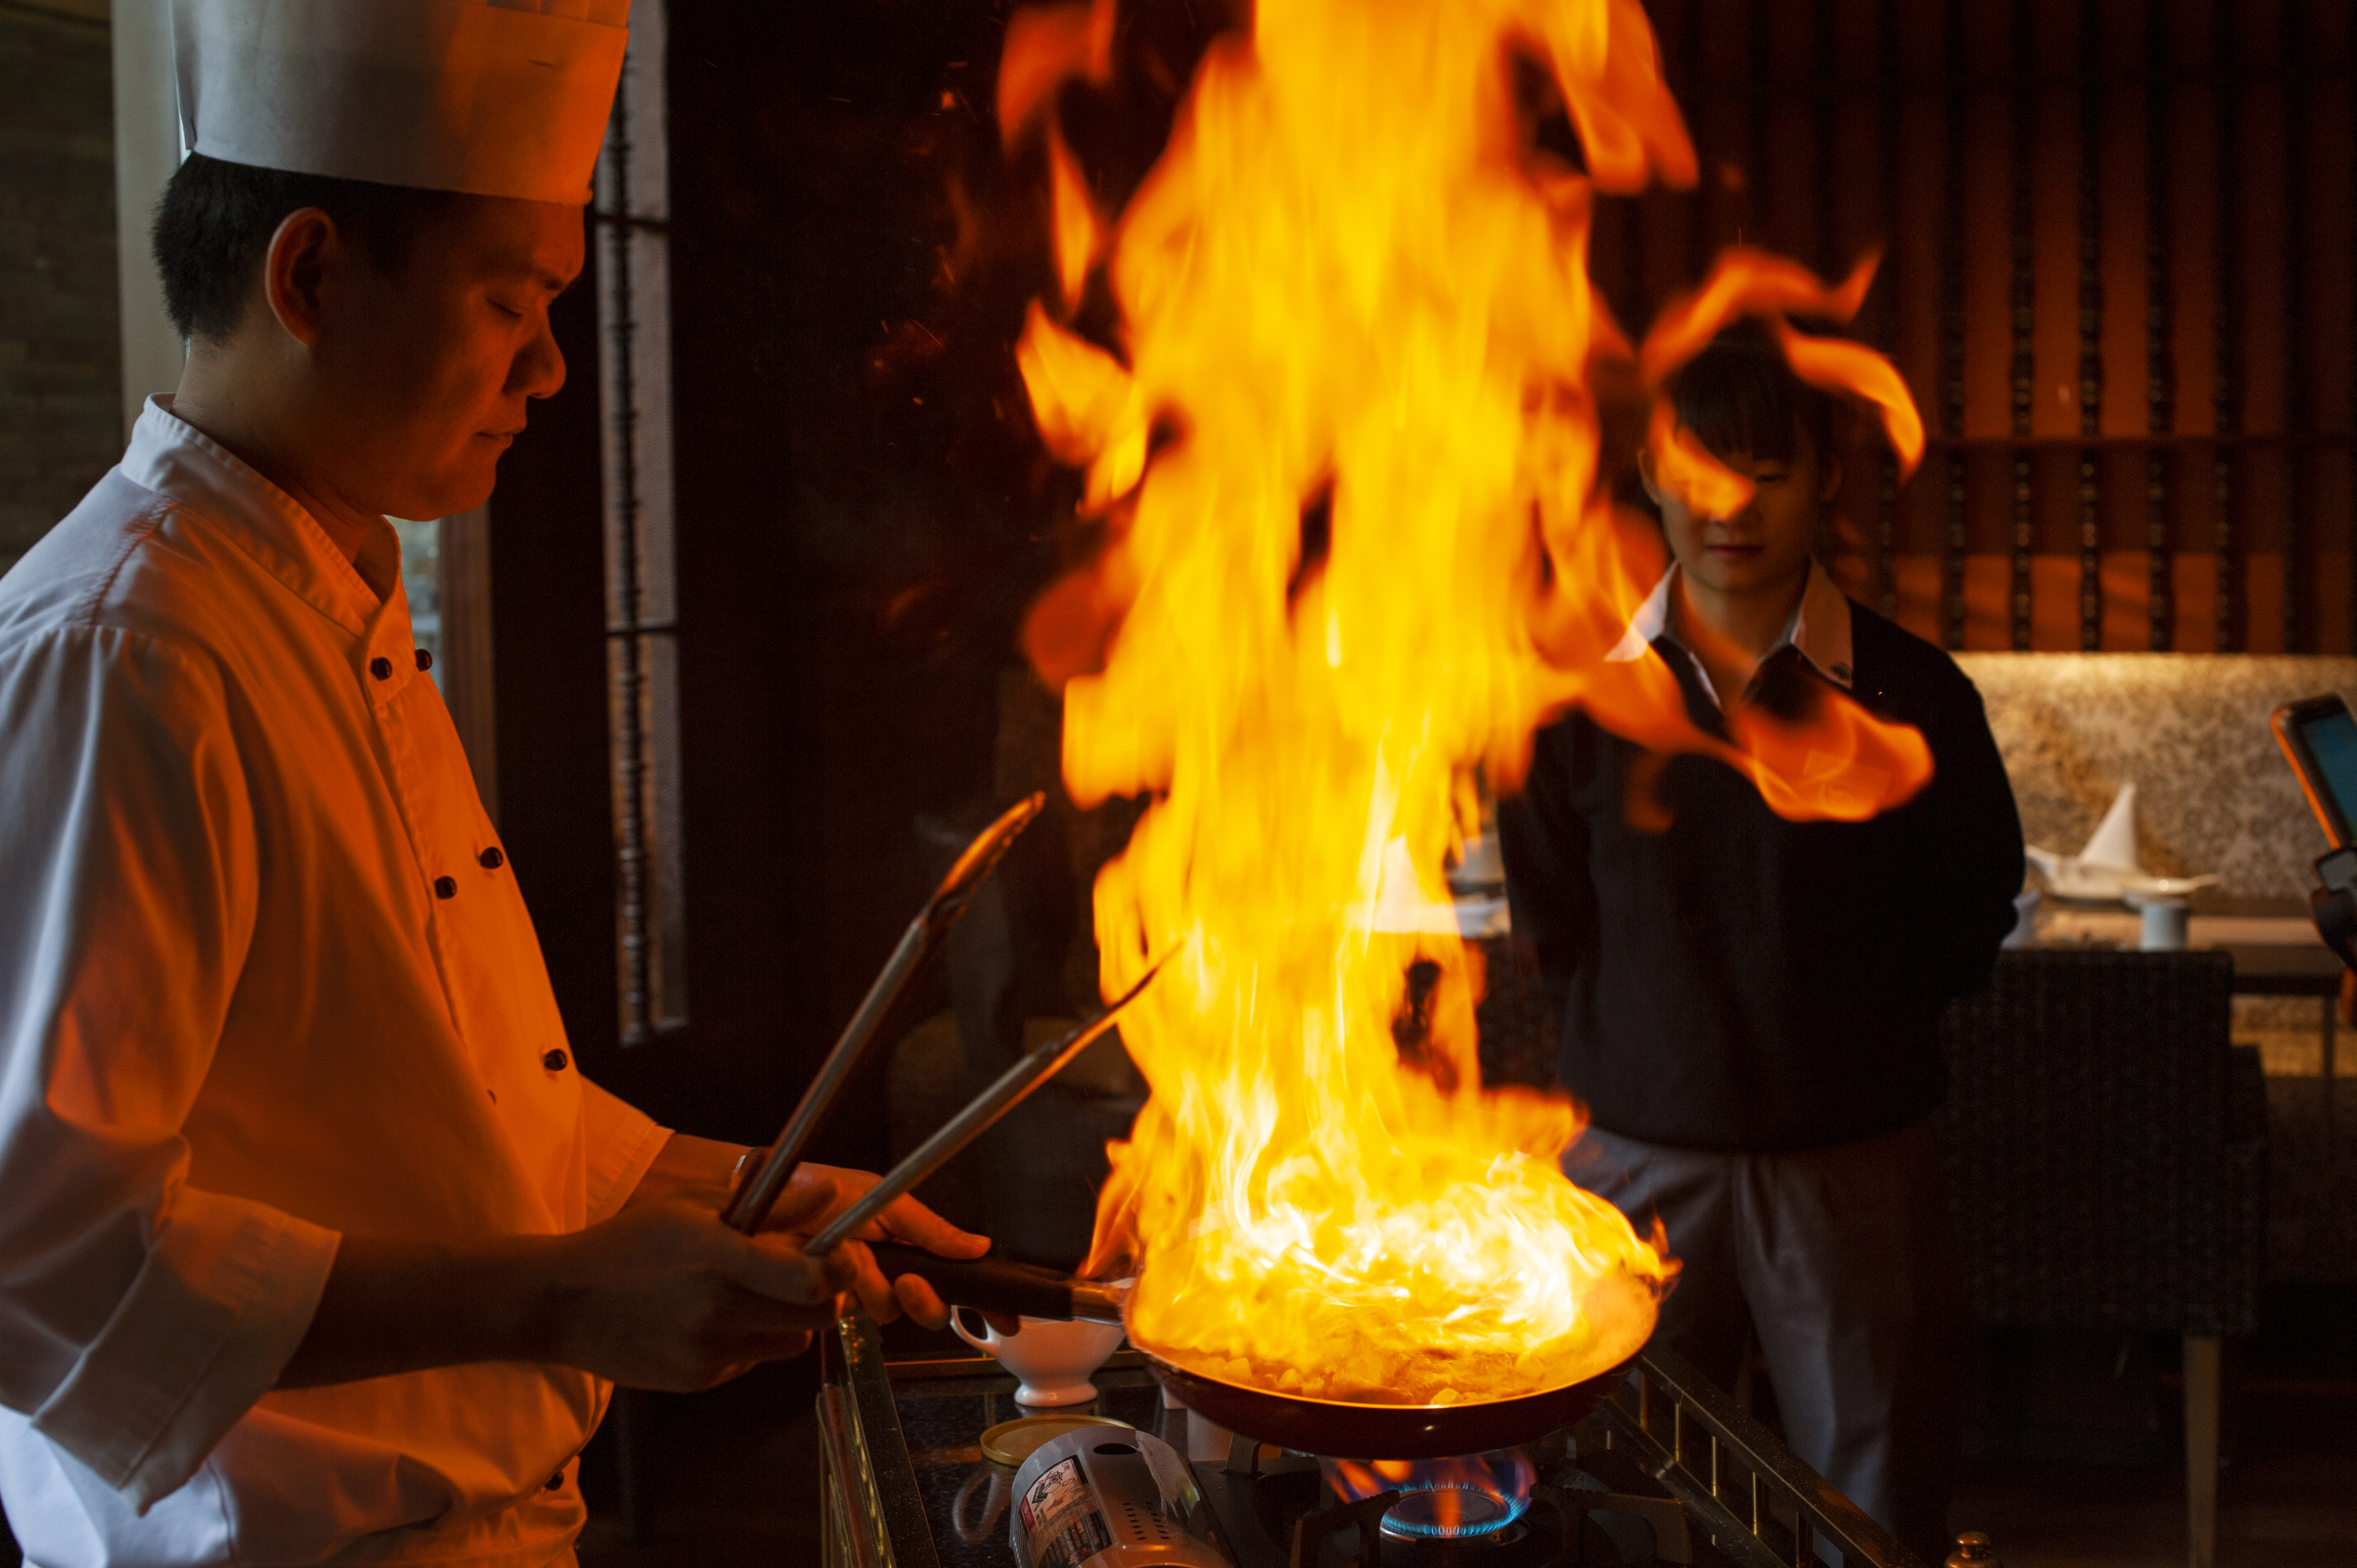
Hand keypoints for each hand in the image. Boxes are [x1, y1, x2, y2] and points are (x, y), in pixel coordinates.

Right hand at [542, 1182, 853, 1391]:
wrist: (561, 1303)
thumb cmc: (628, 1244)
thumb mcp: (694, 1210)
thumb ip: (770, 1207)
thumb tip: (829, 1191)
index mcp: (717, 1258)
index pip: (809, 1280)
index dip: (840, 1271)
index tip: (841, 1256)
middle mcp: (717, 1310)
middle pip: (816, 1317)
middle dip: (824, 1295)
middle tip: (808, 1275)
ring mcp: (707, 1352)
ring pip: (790, 1343)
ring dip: (788, 1320)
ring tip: (754, 1295)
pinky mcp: (697, 1381)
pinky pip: (751, 1363)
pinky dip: (749, 1342)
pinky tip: (713, 1320)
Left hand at [765, 1162, 1020, 1334]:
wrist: (767, 1199)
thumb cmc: (822, 1188)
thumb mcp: (885, 1199)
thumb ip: (932, 1229)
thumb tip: (980, 1247)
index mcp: (909, 1243)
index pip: (955, 1278)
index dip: (983, 1302)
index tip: (1005, 1320)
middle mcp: (890, 1270)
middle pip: (930, 1309)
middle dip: (925, 1301)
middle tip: (908, 1283)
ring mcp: (859, 1289)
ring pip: (892, 1314)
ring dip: (878, 1291)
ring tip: (856, 1262)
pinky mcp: (830, 1303)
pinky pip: (854, 1316)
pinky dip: (849, 1295)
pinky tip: (837, 1272)